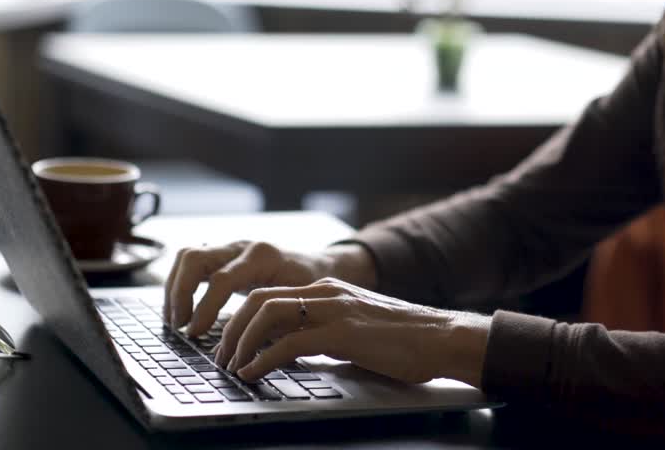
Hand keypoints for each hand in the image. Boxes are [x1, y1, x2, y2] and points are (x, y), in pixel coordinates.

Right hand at [164, 240, 332, 335]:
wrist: (320, 265)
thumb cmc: (311, 287)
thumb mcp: (296, 304)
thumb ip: (270, 325)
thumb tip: (242, 354)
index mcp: (263, 257)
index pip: (222, 279)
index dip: (205, 307)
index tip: (194, 333)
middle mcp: (243, 246)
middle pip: (195, 257)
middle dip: (180, 293)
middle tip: (179, 325)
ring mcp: (231, 247)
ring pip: (188, 255)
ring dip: (174, 288)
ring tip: (174, 320)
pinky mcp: (223, 254)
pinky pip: (191, 262)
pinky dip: (179, 284)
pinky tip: (180, 310)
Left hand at [215, 277, 490, 386]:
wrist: (442, 337)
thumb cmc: (406, 340)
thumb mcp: (356, 329)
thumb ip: (326, 332)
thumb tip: (294, 351)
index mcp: (329, 289)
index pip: (271, 294)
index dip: (242, 318)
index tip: (230, 343)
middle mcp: (327, 292)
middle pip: (259, 299)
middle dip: (231, 328)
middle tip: (221, 356)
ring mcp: (334, 309)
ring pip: (266, 314)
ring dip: (240, 342)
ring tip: (233, 366)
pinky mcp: (341, 332)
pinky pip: (287, 342)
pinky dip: (262, 359)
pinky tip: (254, 375)